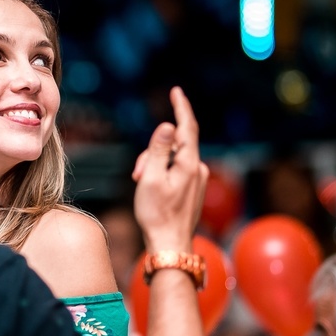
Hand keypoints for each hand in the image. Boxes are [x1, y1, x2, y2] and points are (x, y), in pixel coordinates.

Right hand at [131, 87, 207, 254]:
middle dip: (152, 152)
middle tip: (136, 174)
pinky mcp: (194, 188)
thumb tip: (166, 125)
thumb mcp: (150, 178)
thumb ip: (157, 149)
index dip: (181, 107)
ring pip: (173, 159)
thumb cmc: (156, 213)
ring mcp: (198, 179)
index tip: (176, 91)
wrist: (170, 244)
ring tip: (141, 185)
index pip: (187, 127)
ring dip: (155, 165)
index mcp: (189, 164)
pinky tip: (152, 190)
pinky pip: (177, 170)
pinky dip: (162, 173)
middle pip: (174, 145)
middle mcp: (198, 169)